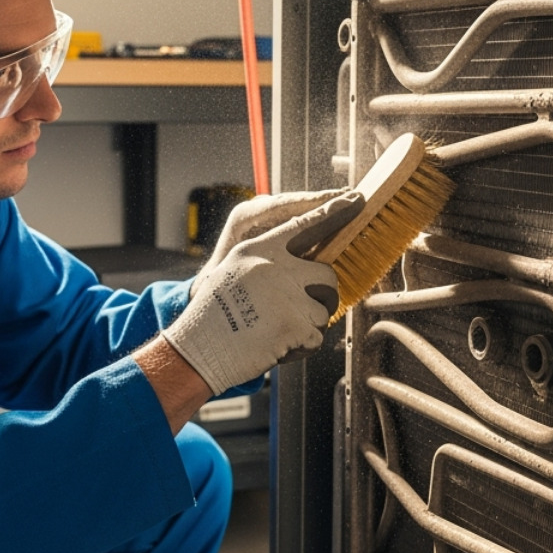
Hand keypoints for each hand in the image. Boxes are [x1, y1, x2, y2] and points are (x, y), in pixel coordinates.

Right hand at [164, 191, 364, 393]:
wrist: (198, 351)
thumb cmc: (212, 316)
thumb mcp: (232, 272)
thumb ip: (265, 261)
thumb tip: (303, 261)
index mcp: (257, 250)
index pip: (303, 225)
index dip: (332, 213)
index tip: (354, 200)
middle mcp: (274, 268)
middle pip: (326, 274)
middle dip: (321, 294)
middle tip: (300, 308)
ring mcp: (286, 296)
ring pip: (325, 309)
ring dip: (309, 323)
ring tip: (278, 329)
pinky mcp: (294, 325)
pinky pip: (316, 337)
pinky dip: (301, 347)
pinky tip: (276, 346)